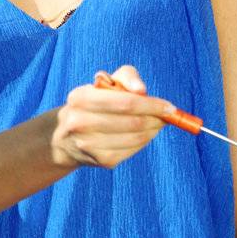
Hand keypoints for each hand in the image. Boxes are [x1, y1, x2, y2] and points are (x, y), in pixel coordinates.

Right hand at [49, 64, 171, 168]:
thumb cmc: (95, 102)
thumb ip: (127, 76)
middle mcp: (80, 122)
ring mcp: (90, 144)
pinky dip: (144, 141)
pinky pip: (133, 150)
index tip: (169, 107)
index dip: (151, 105)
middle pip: (132, 122)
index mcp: (80, 98)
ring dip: (153, 130)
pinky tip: (142, 134)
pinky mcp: (101, 161)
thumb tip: (142, 90)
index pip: (124, 102)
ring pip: (136, 138)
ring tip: (156, 123)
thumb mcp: (105, 82)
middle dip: (156, 118)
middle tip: (167, 116)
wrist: (67, 136)